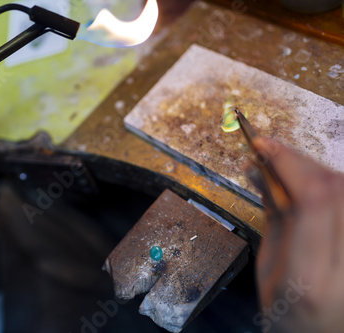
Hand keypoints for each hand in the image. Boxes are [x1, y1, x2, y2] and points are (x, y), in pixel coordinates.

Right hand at [249, 138, 343, 332]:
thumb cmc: (288, 316)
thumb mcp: (267, 270)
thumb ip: (272, 217)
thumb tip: (259, 169)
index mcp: (311, 277)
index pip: (313, 199)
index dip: (289, 162)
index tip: (262, 146)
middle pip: (337, 188)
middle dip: (300, 161)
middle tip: (270, 152)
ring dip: (317, 170)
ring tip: (287, 170)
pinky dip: (332, 186)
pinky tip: (312, 186)